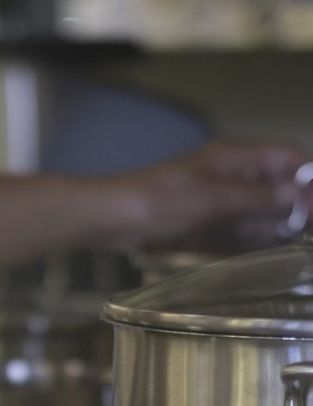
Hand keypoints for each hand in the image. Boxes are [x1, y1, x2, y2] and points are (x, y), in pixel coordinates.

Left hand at [110, 138, 308, 251]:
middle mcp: (231, 174)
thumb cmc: (158, 203)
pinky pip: (238, 225)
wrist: (113, 219)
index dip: (309, 179)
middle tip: (306, 232)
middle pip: (278, 184)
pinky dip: (252, 235)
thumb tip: (297, 194)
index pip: (288, 158)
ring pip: (260, 208)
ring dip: (276, 223)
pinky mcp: (204, 218)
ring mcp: (218, 197)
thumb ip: (258, 198)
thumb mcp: (214, 200)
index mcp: (235, 158)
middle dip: (297, 205)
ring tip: (292, 243)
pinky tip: (263, 247)